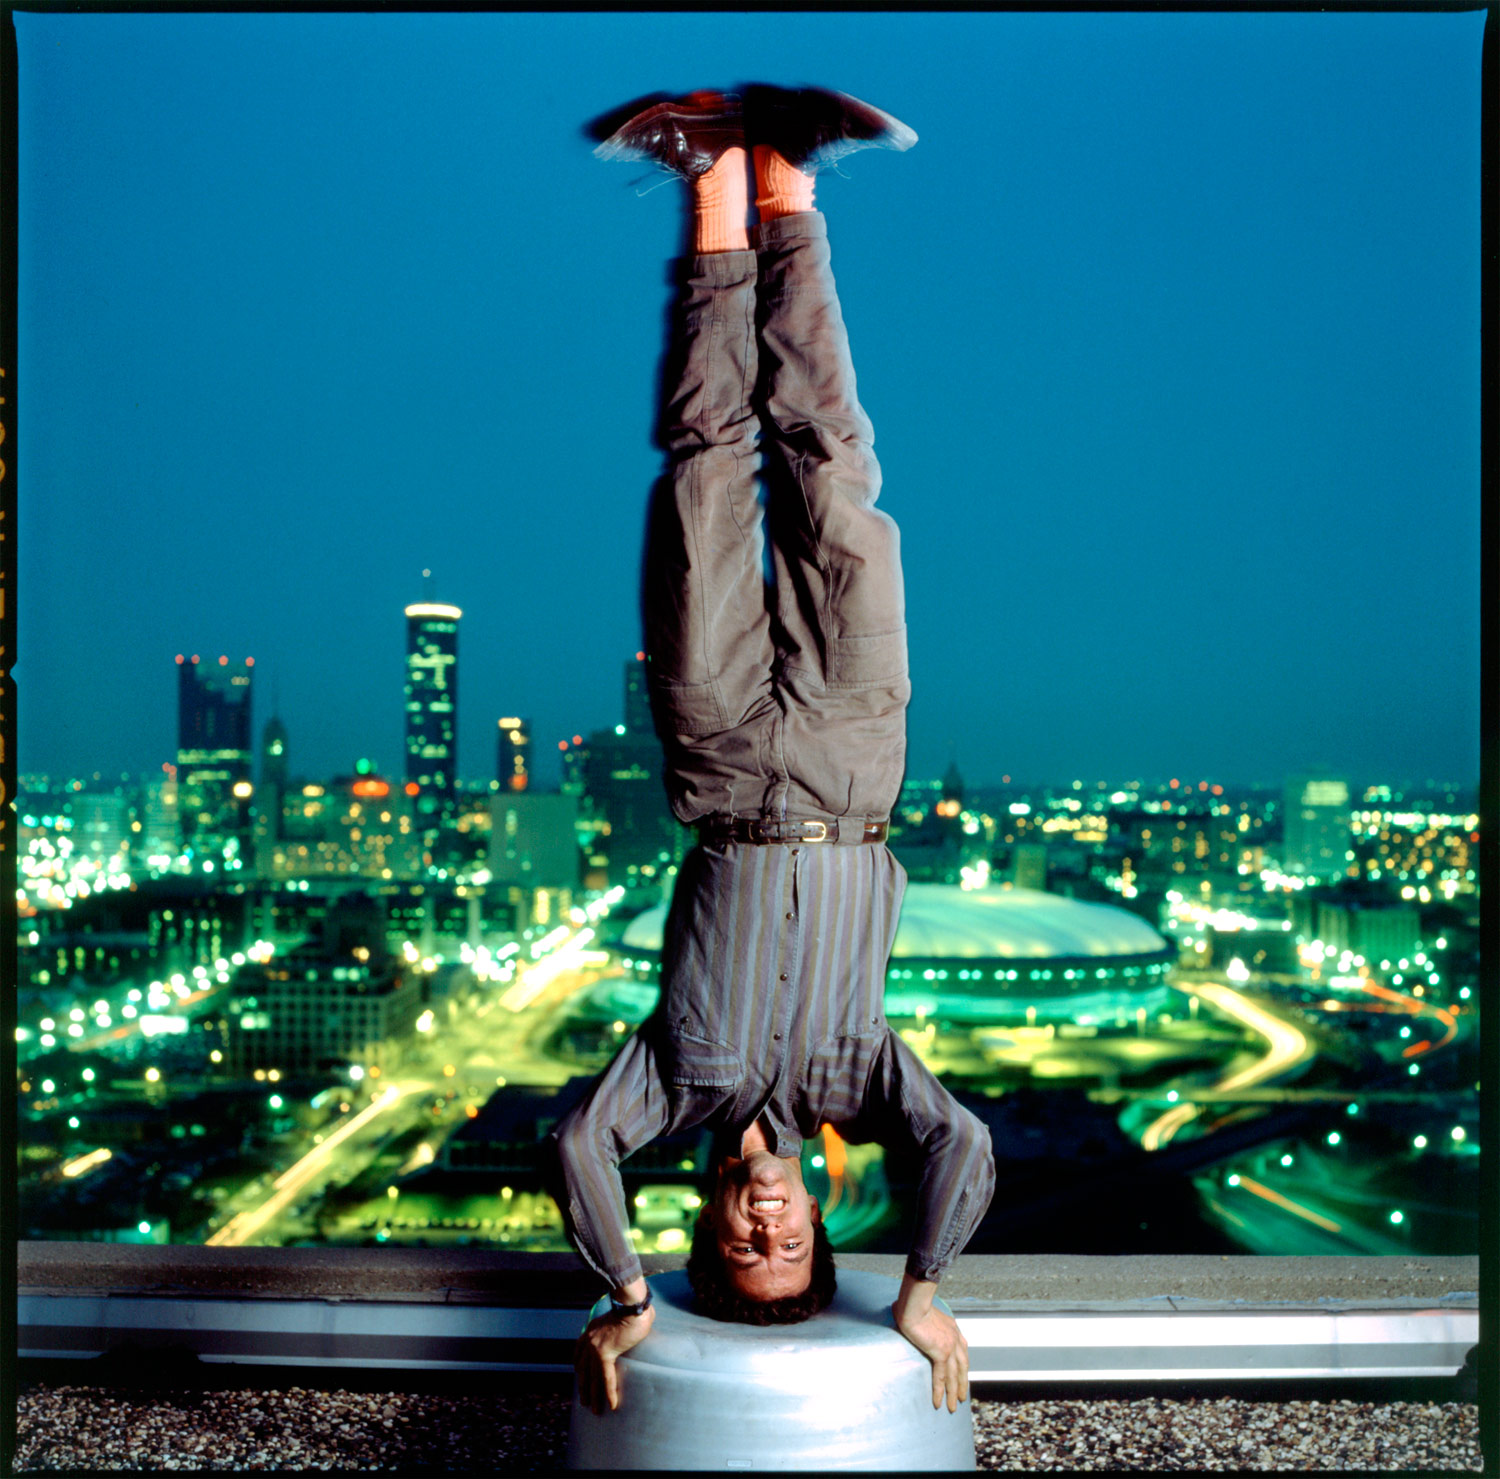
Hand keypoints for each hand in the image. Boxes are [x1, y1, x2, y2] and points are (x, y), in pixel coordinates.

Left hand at [574, 1303, 655, 1414]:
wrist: (631, 1305)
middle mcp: (589, 1340)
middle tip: (584, 1400)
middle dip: (583, 1386)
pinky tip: (612, 1404)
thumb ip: (616, 1325)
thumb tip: (628, 1328)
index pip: (579, 1352)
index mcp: (591, 1330)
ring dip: (593, 1395)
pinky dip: (609, 1392)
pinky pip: (606, 1378)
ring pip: (592, 1377)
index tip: (579, 1375)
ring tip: (595, 1410)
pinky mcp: (606, 1354)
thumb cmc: (631, 1307)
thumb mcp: (616, 1316)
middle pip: (582, 1368)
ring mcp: (595, 1347)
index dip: (578, 1366)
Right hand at [892, 1274, 968, 1413]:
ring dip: (954, 1393)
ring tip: (952, 1407)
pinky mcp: (941, 1353)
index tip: (962, 1376)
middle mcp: (955, 1339)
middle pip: (962, 1367)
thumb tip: (910, 1320)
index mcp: (953, 1329)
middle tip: (962, 1397)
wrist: (914, 1304)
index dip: (962, 1366)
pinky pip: (941, 1377)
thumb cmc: (914, 1304)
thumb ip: (925, 1320)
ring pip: (954, 1376)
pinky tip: (938, 1402)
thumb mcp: (925, 1313)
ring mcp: (950, 1347)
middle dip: (962, 1383)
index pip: (962, 1352)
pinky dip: (939, 1391)